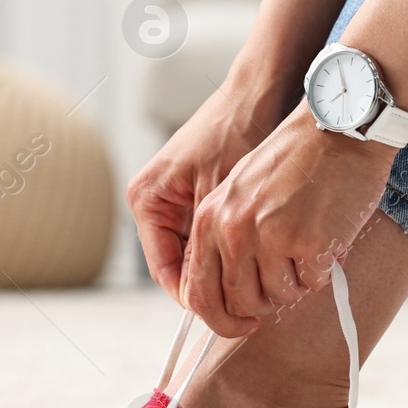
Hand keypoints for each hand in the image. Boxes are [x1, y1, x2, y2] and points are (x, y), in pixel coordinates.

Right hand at [126, 78, 290, 300]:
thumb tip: (203, 295)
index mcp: (148, 200)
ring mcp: (178, 200)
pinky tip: (260, 261)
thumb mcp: (221, 196)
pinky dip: (233, 250)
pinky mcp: (201, 196)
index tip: (228, 314)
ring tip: (258, 288)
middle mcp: (157, 202)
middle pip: (182, 265)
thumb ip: (207, 243)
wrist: (259, 93)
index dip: (196, 298)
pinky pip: (213, 237)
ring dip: (226, 270)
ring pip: (200, 254)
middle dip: (214, 286)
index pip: (166, 271)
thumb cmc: (237, 131)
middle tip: (248, 309)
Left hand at [181, 104, 395, 336]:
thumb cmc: (296, 157)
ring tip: (308, 247)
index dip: (220, 318)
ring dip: (297, 283)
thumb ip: (227, 237)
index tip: (241, 322)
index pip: (198, 293)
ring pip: (278, 297)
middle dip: (263, 306)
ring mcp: (270, 238)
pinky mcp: (308, 242)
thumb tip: (231, 293)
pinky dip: (323, 270)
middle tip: (284, 288)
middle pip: (239, 303)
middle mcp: (233, 231)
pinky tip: (327, 238)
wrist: (338, 126)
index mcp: (209, 219)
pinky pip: (312, 283)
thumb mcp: (240, 190)